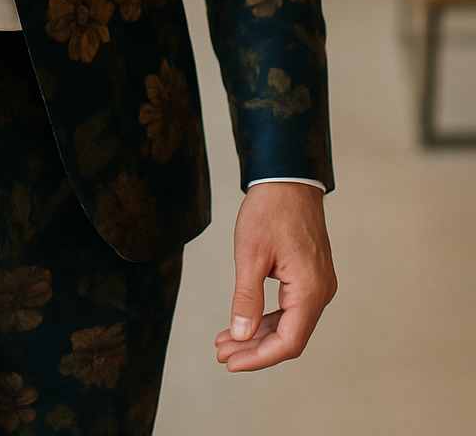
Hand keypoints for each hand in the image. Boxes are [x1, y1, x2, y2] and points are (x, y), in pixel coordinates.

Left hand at [214, 181, 335, 371]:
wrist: (287, 177)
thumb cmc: (270, 210)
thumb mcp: (251, 255)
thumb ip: (246, 298)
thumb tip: (241, 335)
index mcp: (310, 290)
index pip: (288, 342)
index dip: (259, 358)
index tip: (231, 363)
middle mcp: (320, 291)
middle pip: (289, 336)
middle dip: (254, 348)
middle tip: (221, 353)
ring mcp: (317, 284)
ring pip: (289, 323)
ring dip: (258, 334)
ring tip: (226, 341)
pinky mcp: (310, 275)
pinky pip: (290, 307)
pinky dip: (266, 317)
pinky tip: (243, 321)